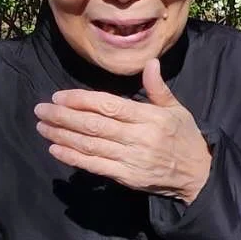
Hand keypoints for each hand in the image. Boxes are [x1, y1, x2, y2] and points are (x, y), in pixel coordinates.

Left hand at [35, 59, 211, 203]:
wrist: (199, 174)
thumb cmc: (185, 138)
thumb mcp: (177, 109)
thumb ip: (158, 88)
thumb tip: (150, 62)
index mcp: (150, 117)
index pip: (109, 106)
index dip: (81, 100)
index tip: (59, 96)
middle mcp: (139, 137)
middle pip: (94, 125)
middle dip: (63, 116)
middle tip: (41, 109)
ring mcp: (131, 159)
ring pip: (90, 145)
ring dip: (62, 136)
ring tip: (42, 127)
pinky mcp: (127, 177)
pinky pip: (95, 166)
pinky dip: (73, 157)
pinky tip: (56, 149)